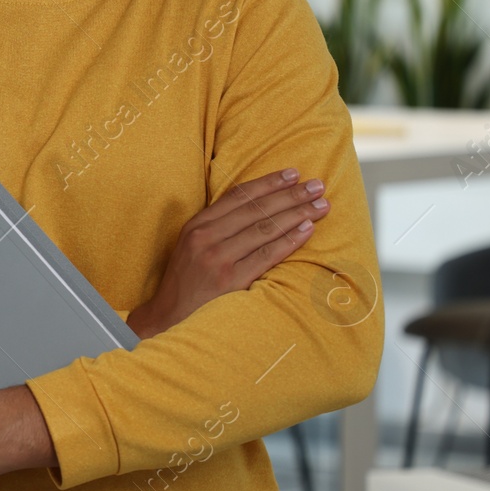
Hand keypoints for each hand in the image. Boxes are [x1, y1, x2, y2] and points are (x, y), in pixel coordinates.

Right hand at [128, 168, 330, 338]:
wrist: (169, 317)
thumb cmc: (187, 281)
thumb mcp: (192, 245)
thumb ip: (218, 226)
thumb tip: (259, 206)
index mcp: (196, 225)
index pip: (238, 196)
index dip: (268, 182)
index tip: (293, 174)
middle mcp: (205, 237)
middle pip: (256, 209)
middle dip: (290, 195)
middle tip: (317, 186)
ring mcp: (217, 259)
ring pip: (264, 229)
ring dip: (297, 214)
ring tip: (320, 205)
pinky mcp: (230, 281)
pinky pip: (266, 255)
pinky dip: (289, 240)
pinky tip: (307, 230)